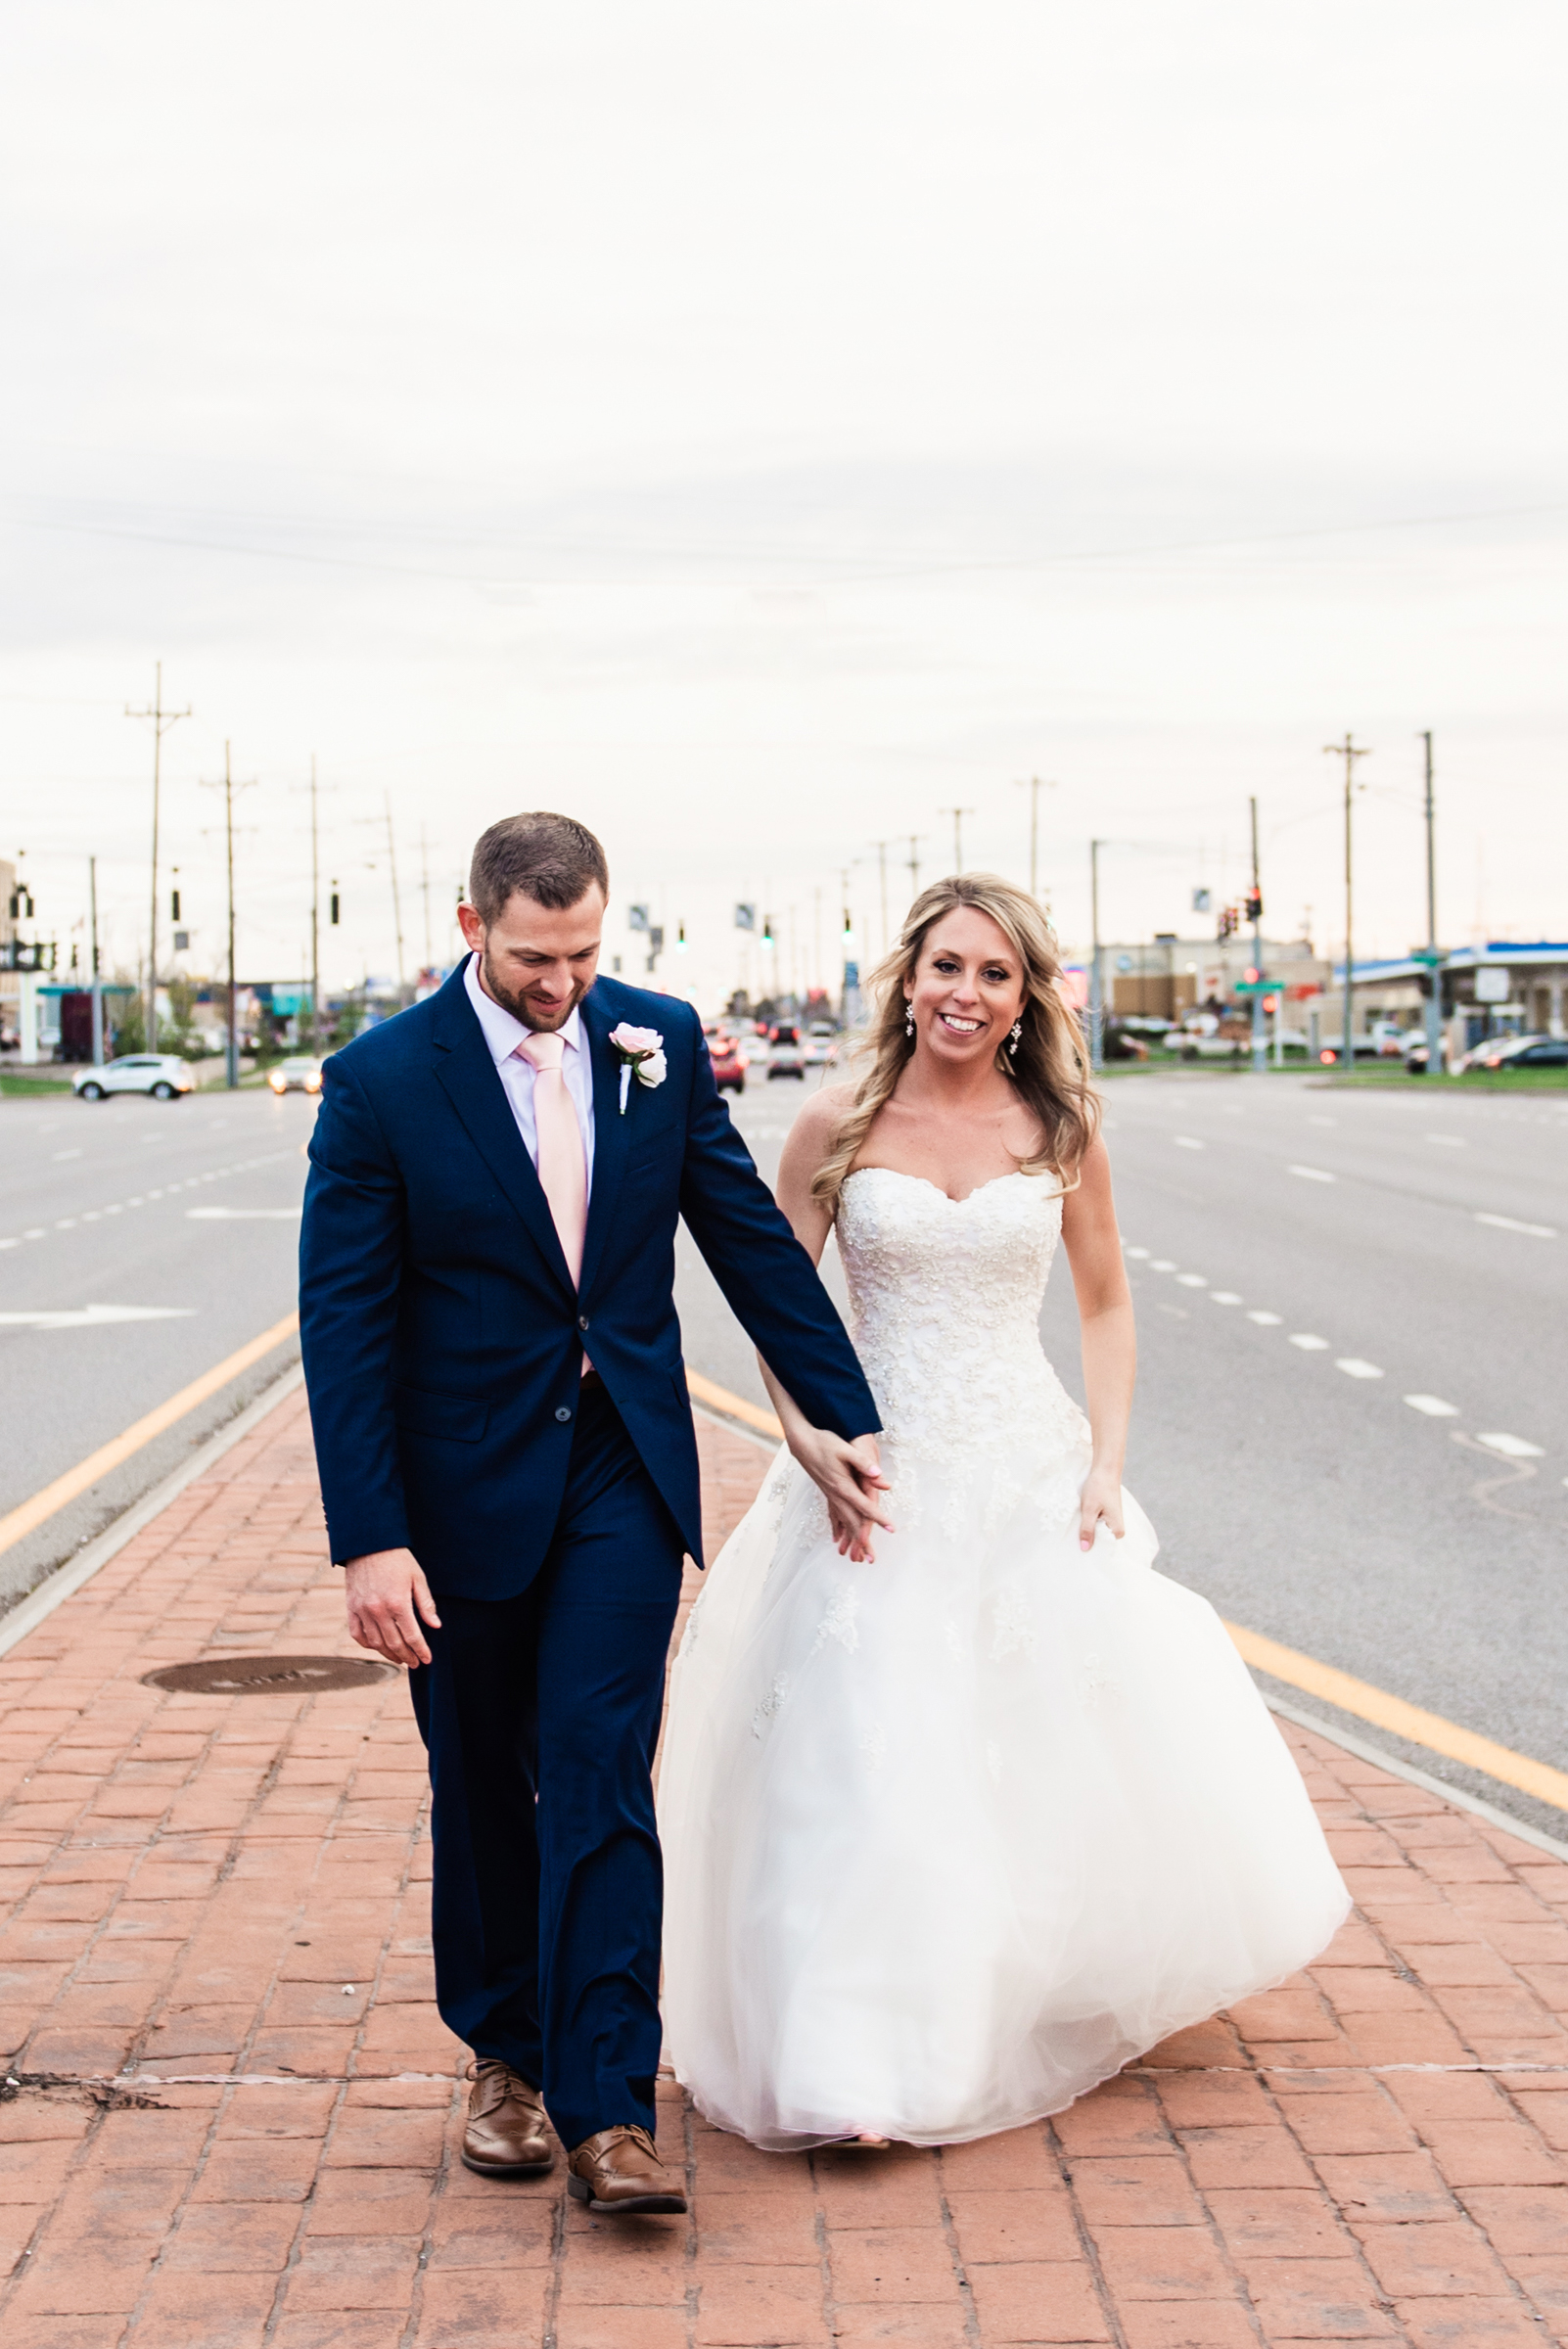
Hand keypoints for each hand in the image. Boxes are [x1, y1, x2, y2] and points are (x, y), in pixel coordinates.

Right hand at [344, 1548, 442, 1667]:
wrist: (369, 1544)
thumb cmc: (398, 1559)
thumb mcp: (417, 1578)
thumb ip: (426, 1604)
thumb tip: (436, 1626)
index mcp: (398, 1603)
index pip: (412, 1636)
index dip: (421, 1651)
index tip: (427, 1659)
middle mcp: (378, 1610)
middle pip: (394, 1643)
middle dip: (407, 1656)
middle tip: (415, 1663)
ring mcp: (362, 1610)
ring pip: (376, 1643)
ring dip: (389, 1654)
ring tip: (399, 1658)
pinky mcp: (351, 1607)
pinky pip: (357, 1634)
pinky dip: (368, 1644)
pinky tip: (377, 1647)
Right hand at [790, 1428, 892, 1563]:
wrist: (801, 1442)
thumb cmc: (825, 1443)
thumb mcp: (845, 1449)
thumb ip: (863, 1463)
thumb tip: (879, 1475)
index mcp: (843, 1486)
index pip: (865, 1506)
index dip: (879, 1518)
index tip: (891, 1529)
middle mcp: (836, 1495)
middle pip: (852, 1522)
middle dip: (862, 1541)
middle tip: (872, 1560)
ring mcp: (830, 1495)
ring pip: (843, 1522)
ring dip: (851, 1540)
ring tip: (857, 1557)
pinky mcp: (827, 1492)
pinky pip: (834, 1516)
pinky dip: (838, 1529)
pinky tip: (837, 1539)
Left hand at [1078, 1464, 1125, 1552]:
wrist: (1105, 1471)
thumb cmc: (1098, 1488)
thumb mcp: (1089, 1509)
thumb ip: (1087, 1529)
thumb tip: (1085, 1549)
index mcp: (1117, 1531)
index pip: (1101, 1548)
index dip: (1087, 1549)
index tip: (1073, 1552)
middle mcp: (1117, 1530)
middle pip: (1098, 1542)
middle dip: (1085, 1540)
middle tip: (1069, 1542)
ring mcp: (1112, 1524)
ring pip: (1095, 1534)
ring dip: (1085, 1531)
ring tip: (1073, 1531)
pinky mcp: (1107, 1518)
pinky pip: (1096, 1527)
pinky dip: (1087, 1525)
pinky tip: (1078, 1523)